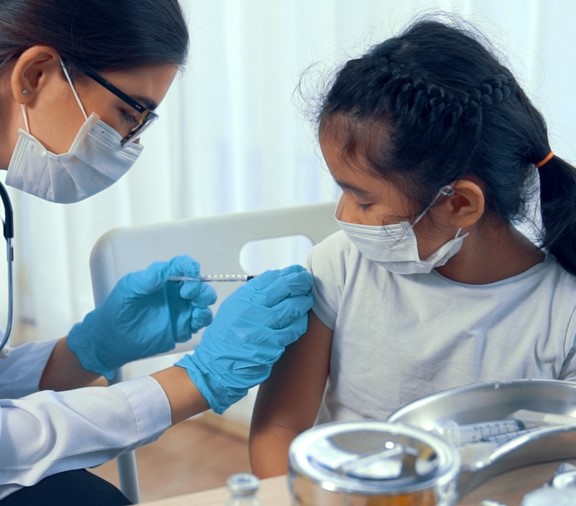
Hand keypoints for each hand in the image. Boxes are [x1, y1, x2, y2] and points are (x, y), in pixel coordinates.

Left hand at [67, 255, 216, 379]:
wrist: (112, 338)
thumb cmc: (118, 309)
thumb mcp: (130, 288)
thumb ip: (149, 278)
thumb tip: (167, 269)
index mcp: (164, 279)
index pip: (183, 266)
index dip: (190, 266)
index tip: (192, 271)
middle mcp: (176, 293)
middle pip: (199, 284)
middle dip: (200, 286)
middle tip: (187, 294)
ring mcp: (181, 310)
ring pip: (204, 302)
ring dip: (205, 302)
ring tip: (195, 309)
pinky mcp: (183, 328)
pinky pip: (201, 321)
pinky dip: (203, 319)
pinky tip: (194, 321)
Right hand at [175, 265, 313, 413]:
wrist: (215, 367)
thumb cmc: (225, 338)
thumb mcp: (233, 308)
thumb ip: (252, 295)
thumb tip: (277, 281)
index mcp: (242, 298)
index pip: (270, 277)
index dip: (288, 272)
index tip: (297, 272)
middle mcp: (252, 310)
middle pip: (285, 288)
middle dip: (301, 281)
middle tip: (307, 281)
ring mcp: (262, 328)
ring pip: (293, 307)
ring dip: (304, 301)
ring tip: (307, 299)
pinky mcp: (271, 346)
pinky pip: (293, 330)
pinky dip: (300, 323)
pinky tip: (301, 320)